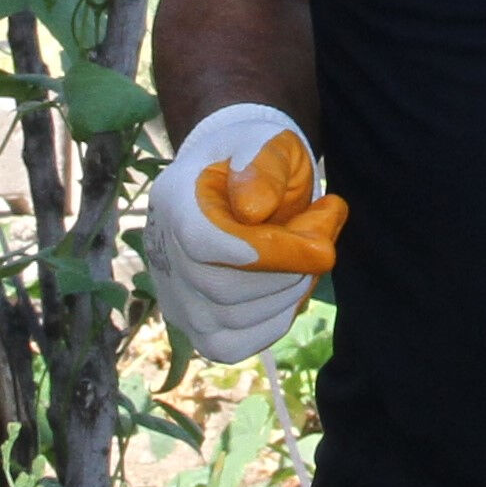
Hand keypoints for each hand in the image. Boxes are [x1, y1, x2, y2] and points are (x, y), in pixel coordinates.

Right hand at [147, 101, 344, 361]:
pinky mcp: (192, 325)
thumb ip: (265, 164)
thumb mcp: (268, 141)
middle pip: (223, 289)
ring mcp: (173, 293)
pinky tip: (287, 291)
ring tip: (306, 258)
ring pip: (232, 320)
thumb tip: (256, 209)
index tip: (319, 247)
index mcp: (175, 200)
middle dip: (289, 272)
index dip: (260, 253)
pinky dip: (270, 324)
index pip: (203, 242)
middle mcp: (162, 251)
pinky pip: (230, 345)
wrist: (236, 182)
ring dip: (286, 295)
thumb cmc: (257, 159)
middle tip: (322, 241)